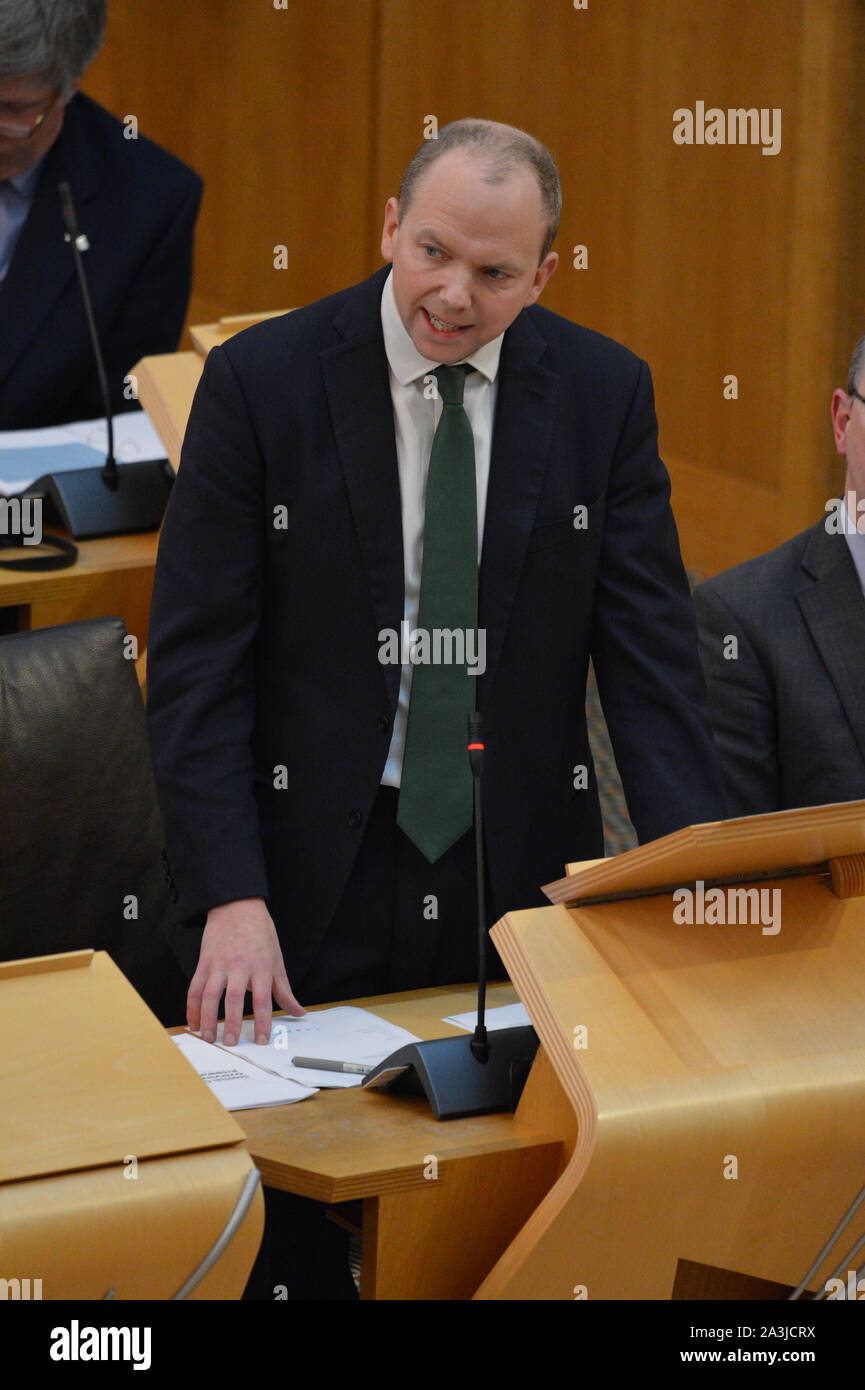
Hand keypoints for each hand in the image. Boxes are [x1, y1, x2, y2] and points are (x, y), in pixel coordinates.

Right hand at [188, 897, 304, 1045]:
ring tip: (209, 1037)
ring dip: (208, 1018)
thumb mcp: (277, 959)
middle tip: (231, 1043)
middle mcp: (239, 966)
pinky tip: (194, 1022)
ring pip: (210, 995)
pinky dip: (192, 1007)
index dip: (263, 1021)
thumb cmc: (259, 932)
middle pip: (234, 999)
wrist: (236, 905)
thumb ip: (284, 990)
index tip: (262, 1039)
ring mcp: (219, 964)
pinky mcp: (204, 962)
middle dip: (232, 1023)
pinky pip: (195, 988)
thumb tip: (299, 1012)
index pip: (263, 999)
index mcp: (261, 966)